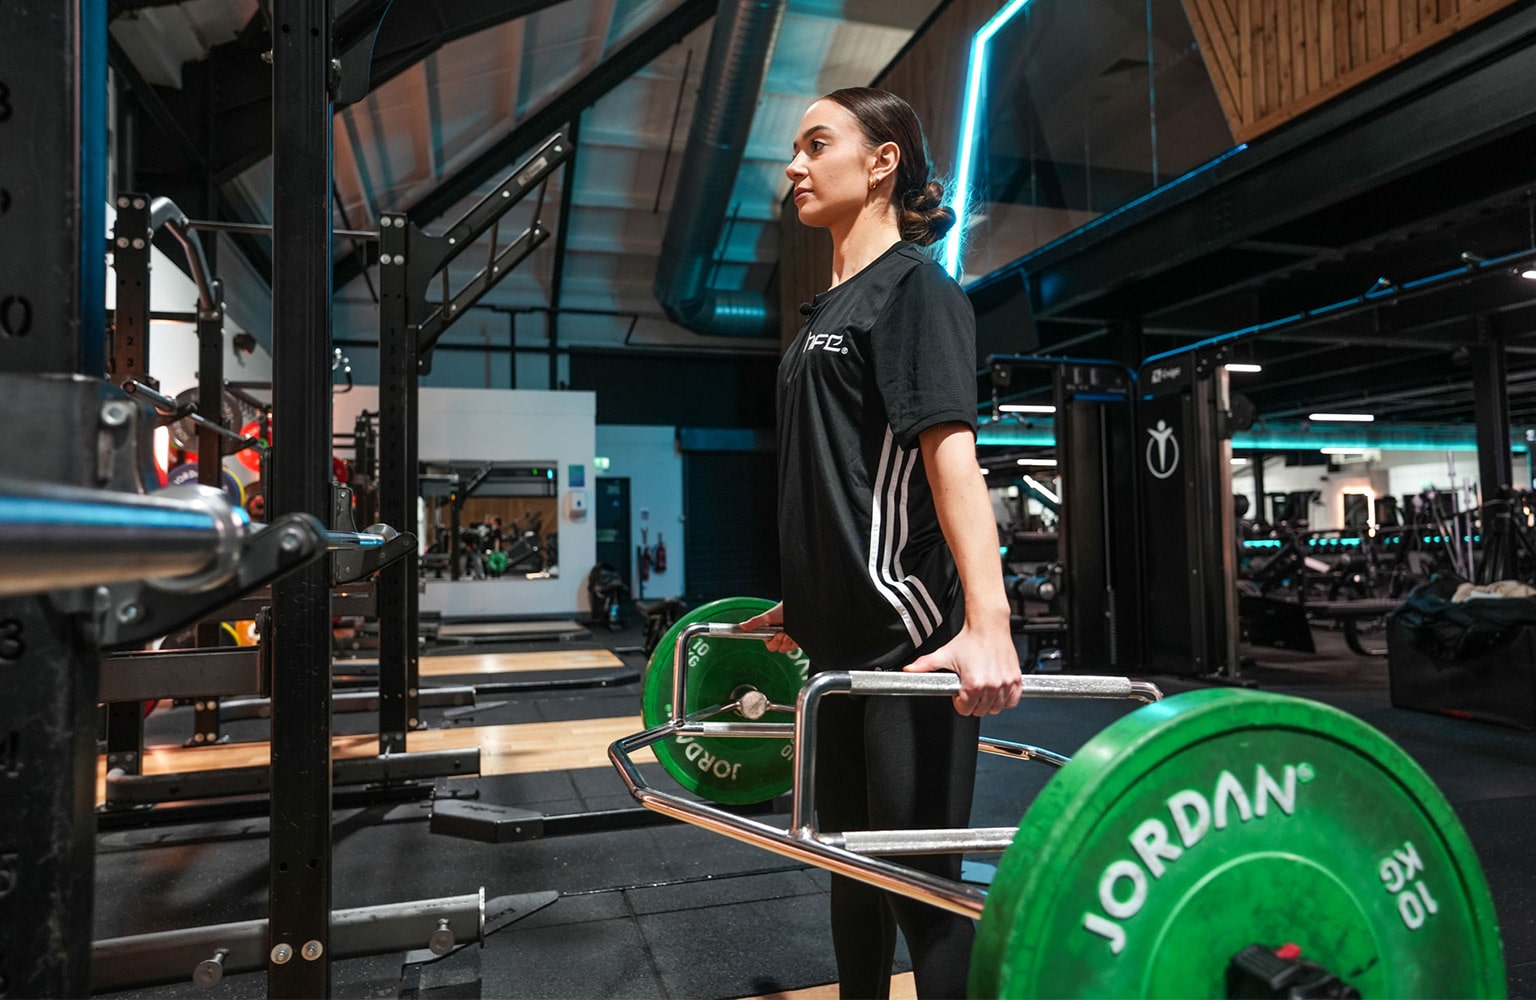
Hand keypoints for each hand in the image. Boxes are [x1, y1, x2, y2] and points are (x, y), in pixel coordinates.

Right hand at [741, 601, 799, 654]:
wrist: (797, 607)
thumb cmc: (783, 609)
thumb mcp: (768, 616)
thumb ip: (755, 622)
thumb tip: (742, 626)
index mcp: (771, 633)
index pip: (770, 646)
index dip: (772, 642)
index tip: (774, 635)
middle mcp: (780, 637)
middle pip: (779, 649)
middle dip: (780, 641)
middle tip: (782, 632)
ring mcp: (790, 638)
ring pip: (787, 649)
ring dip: (788, 640)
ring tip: (789, 631)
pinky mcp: (798, 639)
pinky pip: (795, 646)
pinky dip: (795, 641)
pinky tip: (795, 633)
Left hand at [903, 621, 1020, 715]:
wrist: (988, 626)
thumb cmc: (969, 640)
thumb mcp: (944, 654)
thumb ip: (924, 665)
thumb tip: (908, 670)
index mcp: (974, 683)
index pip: (966, 710)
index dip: (959, 703)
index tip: (959, 694)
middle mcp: (992, 685)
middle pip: (981, 711)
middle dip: (973, 703)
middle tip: (970, 689)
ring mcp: (1005, 683)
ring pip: (997, 708)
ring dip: (989, 703)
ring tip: (982, 689)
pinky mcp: (1016, 679)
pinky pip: (1013, 701)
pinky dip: (1006, 699)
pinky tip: (997, 690)